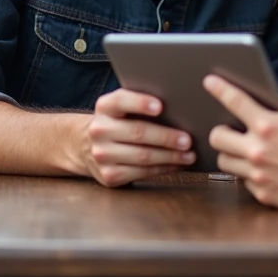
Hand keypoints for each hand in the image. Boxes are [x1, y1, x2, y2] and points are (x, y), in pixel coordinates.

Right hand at [77, 88, 195, 186]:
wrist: (88, 147)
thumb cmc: (119, 122)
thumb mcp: (122, 108)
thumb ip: (142, 104)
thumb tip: (179, 106)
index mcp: (104, 107)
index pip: (121, 101)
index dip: (140, 103)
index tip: (160, 106)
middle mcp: (99, 130)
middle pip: (137, 132)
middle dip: (166, 137)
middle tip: (188, 140)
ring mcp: (102, 155)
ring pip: (142, 156)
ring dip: (170, 156)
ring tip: (189, 154)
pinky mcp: (109, 175)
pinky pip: (141, 172)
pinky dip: (163, 169)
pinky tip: (176, 164)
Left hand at [204, 75, 277, 210]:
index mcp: (268, 125)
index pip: (235, 101)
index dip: (219, 88)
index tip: (209, 81)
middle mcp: (257, 151)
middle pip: (217, 137)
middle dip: (220, 130)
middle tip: (229, 128)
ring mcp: (258, 175)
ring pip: (225, 162)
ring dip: (231, 153)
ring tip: (243, 149)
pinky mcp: (264, 194)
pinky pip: (244, 181)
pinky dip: (249, 173)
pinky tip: (262, 167)